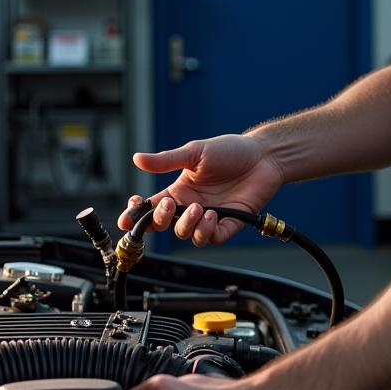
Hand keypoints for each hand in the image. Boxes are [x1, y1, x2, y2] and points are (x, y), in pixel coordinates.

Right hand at [118, 134, 284, 244]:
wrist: (263, 156)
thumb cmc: (230, 151)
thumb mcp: (195, 152)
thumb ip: (166, 160)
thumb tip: (137, 158)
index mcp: (180, 190)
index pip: (151, 209)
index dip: (136, 217)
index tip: (126, 219)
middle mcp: (191, 206)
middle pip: (165, 226)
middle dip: (162, 220)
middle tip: (170, 204)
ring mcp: (209, 217)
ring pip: (187, 235)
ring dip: (188, 226)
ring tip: (201, 208)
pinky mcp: (229, 223)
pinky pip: (212, 238)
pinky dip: (208, 231)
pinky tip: (214, 215)